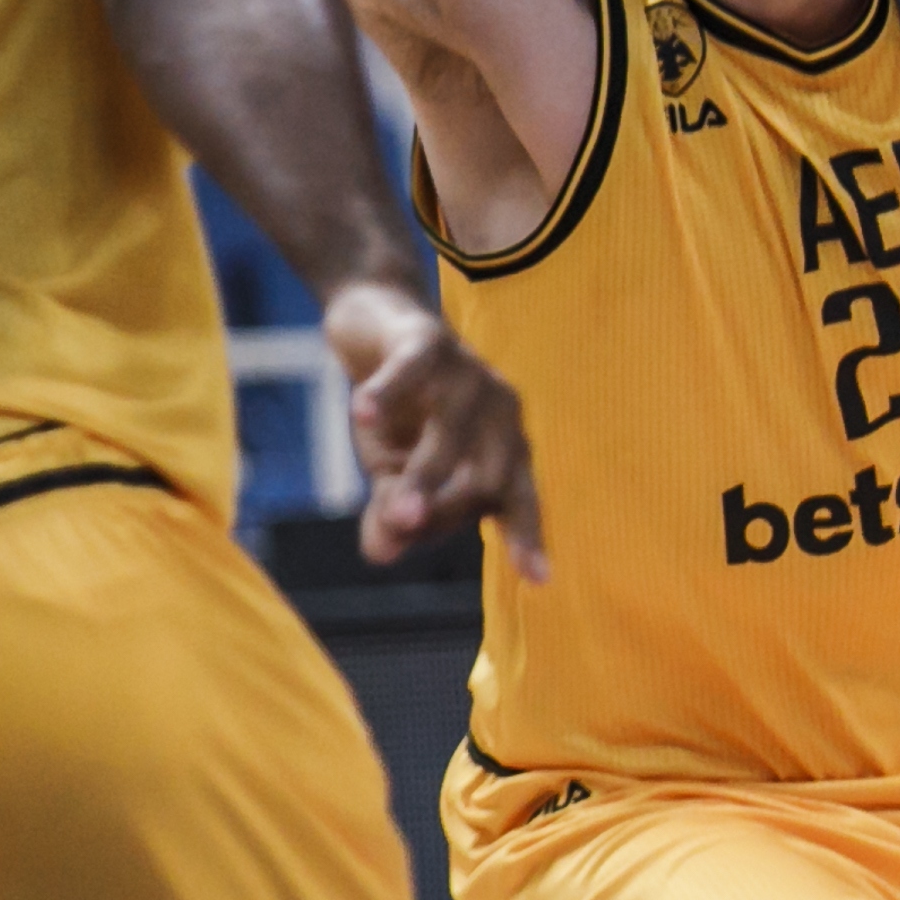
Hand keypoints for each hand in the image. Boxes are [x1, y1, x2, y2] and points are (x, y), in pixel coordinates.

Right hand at [334, 287, 545, 581]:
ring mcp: (469, 375)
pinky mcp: (429, 340)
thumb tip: (380, 555)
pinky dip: (388, 392)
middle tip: (404, 528)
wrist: (374, 320)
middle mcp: (500, 413)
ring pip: (451, 434)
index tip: (538, 579)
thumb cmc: (400, 407)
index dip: (526, 536)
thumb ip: (395, 510)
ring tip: (396, 511)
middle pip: (486, 476)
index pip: (519, 499)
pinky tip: (361, 412)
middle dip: (447, 510)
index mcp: (502, 447)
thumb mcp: (393, 468)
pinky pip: (412, 371)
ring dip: (423, 476)